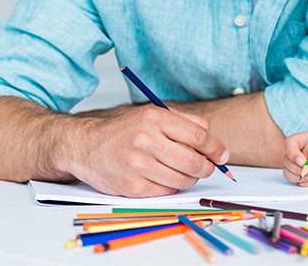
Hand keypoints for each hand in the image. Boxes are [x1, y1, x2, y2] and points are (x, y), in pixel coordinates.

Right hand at [65, 104, 229, 197]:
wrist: (85, 146)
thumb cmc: (122, 131)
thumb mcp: (151, 115)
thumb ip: (183, 122)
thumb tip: (213, 138)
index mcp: (153, 118)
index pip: (198, 135)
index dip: (216, 148)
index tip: (222, 155)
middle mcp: (145, 140)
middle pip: (194, 161)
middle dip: (207, 167)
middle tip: (208, 168)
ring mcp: (138, 165)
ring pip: (182, 179)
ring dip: (190, 178)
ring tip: (183, 172)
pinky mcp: (132, 186)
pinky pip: (166, 190)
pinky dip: (171, 186)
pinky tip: (164, 177)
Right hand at [283, 131, 307, 186]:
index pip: (290, 143)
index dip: (292, 153)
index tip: (303, 161)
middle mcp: (304, 152)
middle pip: (288, 160)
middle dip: (299, 168)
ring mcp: (305, 165)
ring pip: (289, 171)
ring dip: (301, 177)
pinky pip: (298, 182)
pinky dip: (306, 184)